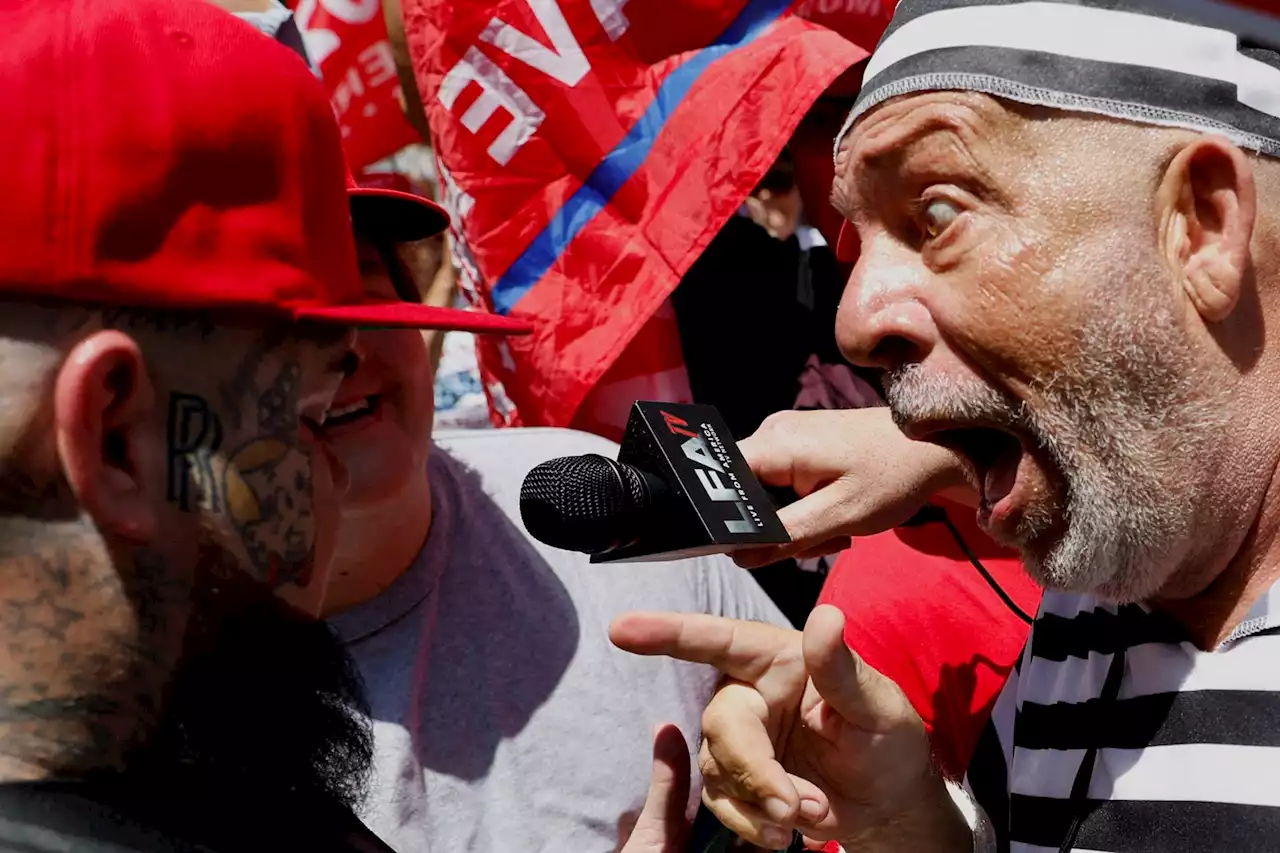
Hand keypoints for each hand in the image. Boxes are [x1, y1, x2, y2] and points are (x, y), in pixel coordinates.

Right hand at [611, 606, 970, 851]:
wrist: (887, 802)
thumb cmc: (887, 739)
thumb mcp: (878, 705)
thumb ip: (843, 668)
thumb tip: (826, 618)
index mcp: (778, 659)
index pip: (717, 639)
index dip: (667, 632)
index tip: (621, 629)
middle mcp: (751, 692)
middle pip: (719, 723)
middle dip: (752, 768)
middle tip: (791, 804)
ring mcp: (741, 738)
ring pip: (716, 768)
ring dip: (758, 801)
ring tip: (809, 817)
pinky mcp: (738, 779)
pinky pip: (721, 802)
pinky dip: (751, 823)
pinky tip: (787, 833)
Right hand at [735, 408, 970, 567]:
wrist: (938, 444)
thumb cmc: (894, 475)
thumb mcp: (842, 515)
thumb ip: (787, 535)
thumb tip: (738, 554)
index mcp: (776, 444)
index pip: (720, 480)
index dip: (725, 516)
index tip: (752, 545)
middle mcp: (773, 432)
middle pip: (744, 491)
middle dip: (774, 526)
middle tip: (818, 540)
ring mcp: (788, 435)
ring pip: (766, 493)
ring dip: (795, 520)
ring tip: (837, 529)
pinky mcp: (803, 443)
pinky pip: (785, 484)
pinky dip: (805, 507)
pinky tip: (836, 515)